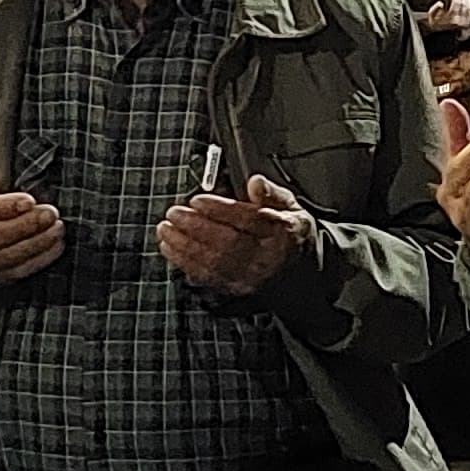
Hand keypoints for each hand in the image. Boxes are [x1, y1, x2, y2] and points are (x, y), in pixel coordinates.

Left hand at [158, 175, 313, 296]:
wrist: (303, 276)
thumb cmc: (291, 236)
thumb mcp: (292, 208)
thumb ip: (272, 193)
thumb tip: (255, 182)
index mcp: (283, 232)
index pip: (248, 220)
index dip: (219, 210)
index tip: (197, 200)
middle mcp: (267, 257)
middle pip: (228, 242)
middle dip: (195, 227)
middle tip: (174, 213)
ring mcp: (252, 276)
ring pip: (214, 262)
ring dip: (184, 246)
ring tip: (166, 229)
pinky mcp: (237, 288)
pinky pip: (208, 277)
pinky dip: (185, 263)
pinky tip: (171, 249)